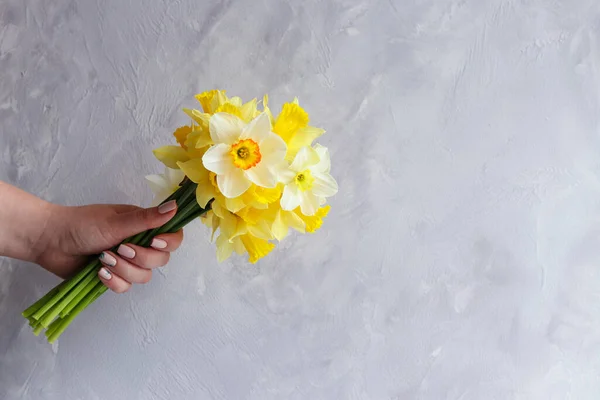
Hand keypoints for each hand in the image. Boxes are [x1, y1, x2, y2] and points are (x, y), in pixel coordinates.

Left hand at [37, 201, 181, 292]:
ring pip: (144, 276)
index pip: (172, 236)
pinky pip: (126, 287)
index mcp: (143, 226)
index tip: (155, 242)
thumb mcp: (116, 221)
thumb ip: (147, 219)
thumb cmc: (81, 225)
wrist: (50, 241)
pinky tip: (99, 273)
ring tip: (103, 259)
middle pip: (161, 260)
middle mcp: (139, 243)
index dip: (169, 242)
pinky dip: (113, 282)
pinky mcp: (114, 277)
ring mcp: (127, 262)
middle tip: (121, 249)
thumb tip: (175, 206)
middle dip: (141, 258)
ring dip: (124, 270)